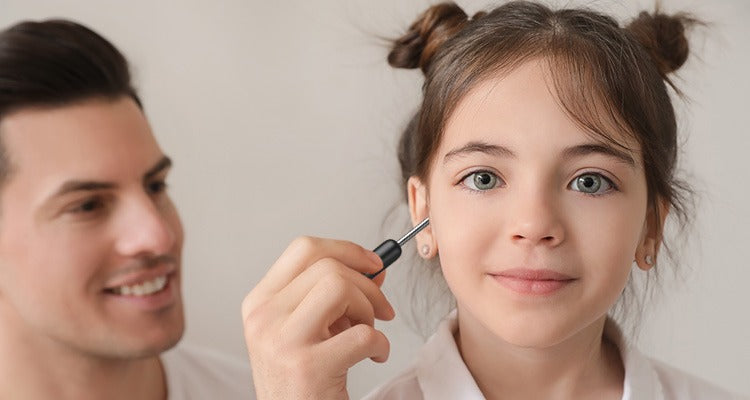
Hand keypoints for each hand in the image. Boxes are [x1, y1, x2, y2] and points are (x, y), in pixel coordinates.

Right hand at [242, 237, 394, 399]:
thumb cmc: (300, 380)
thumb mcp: (307, 329)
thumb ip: (334, 295)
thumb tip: (374, 268)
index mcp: (260, 302)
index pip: (304, 250)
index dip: (346, 250)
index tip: (372, 264)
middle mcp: (264, 318)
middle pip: (329, 268)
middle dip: (367, 286)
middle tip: (379, 311)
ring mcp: (282, 341)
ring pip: (341, 288)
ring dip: (368, 311)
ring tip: (367, 334)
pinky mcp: (308, 367)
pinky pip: (363, 334)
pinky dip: (381, 344)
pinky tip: (373, 356)